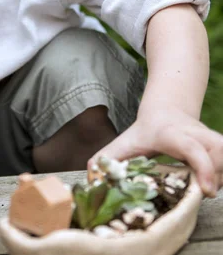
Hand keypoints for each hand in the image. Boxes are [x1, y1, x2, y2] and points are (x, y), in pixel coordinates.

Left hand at [88, 105, 222, 197]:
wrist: (166, 110)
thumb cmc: (144, 131)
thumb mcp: (125, 141)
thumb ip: (108, 157)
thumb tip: (92, 174)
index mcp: (171, 134)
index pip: (191, 148)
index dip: (202, 167)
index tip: (206, 190)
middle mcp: (195, 134)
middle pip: (218, 153)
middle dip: (216, 174)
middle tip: (204, 191)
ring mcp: (210, 138)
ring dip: (221, 175)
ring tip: (204, 186)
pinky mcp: (221, 145)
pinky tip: (210, 182)